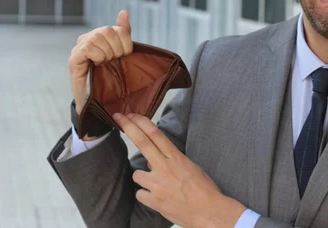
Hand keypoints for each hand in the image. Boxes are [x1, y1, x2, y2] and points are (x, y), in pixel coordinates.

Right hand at [68, 10, 132, 113]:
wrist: (97, 100)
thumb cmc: (109, 77)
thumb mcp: (120, 54)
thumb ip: (123, 32)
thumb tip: (124, 12)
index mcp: (101, 35)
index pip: (118, 28)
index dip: (126, 42)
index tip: (124, 55)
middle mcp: (89, 37)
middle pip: (108, 30)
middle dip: (117, 49)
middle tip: (114, 61)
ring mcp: (80, 46)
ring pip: (98, 36)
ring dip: (107, 53)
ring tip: (104, 63)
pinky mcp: (74, 57)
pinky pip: (89, 47)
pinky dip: (97, 56)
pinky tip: (96, 64)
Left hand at [114, 113, 246, 227]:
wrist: (209, 212)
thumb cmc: (204, 189)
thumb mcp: (190, 167)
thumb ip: (171, 160)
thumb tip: (153, 158)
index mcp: (176, 157)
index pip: (155, 134)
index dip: (141, 122)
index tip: (131, 115)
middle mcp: (165, 168)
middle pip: (142, 142)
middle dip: (128, 127)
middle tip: (118, 117)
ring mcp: (157, 184)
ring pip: (137, 174)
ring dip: (144, 178)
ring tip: (158, 185)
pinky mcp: (154, 201)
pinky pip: (140, 194)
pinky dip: (146, 195)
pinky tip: (157, 197)